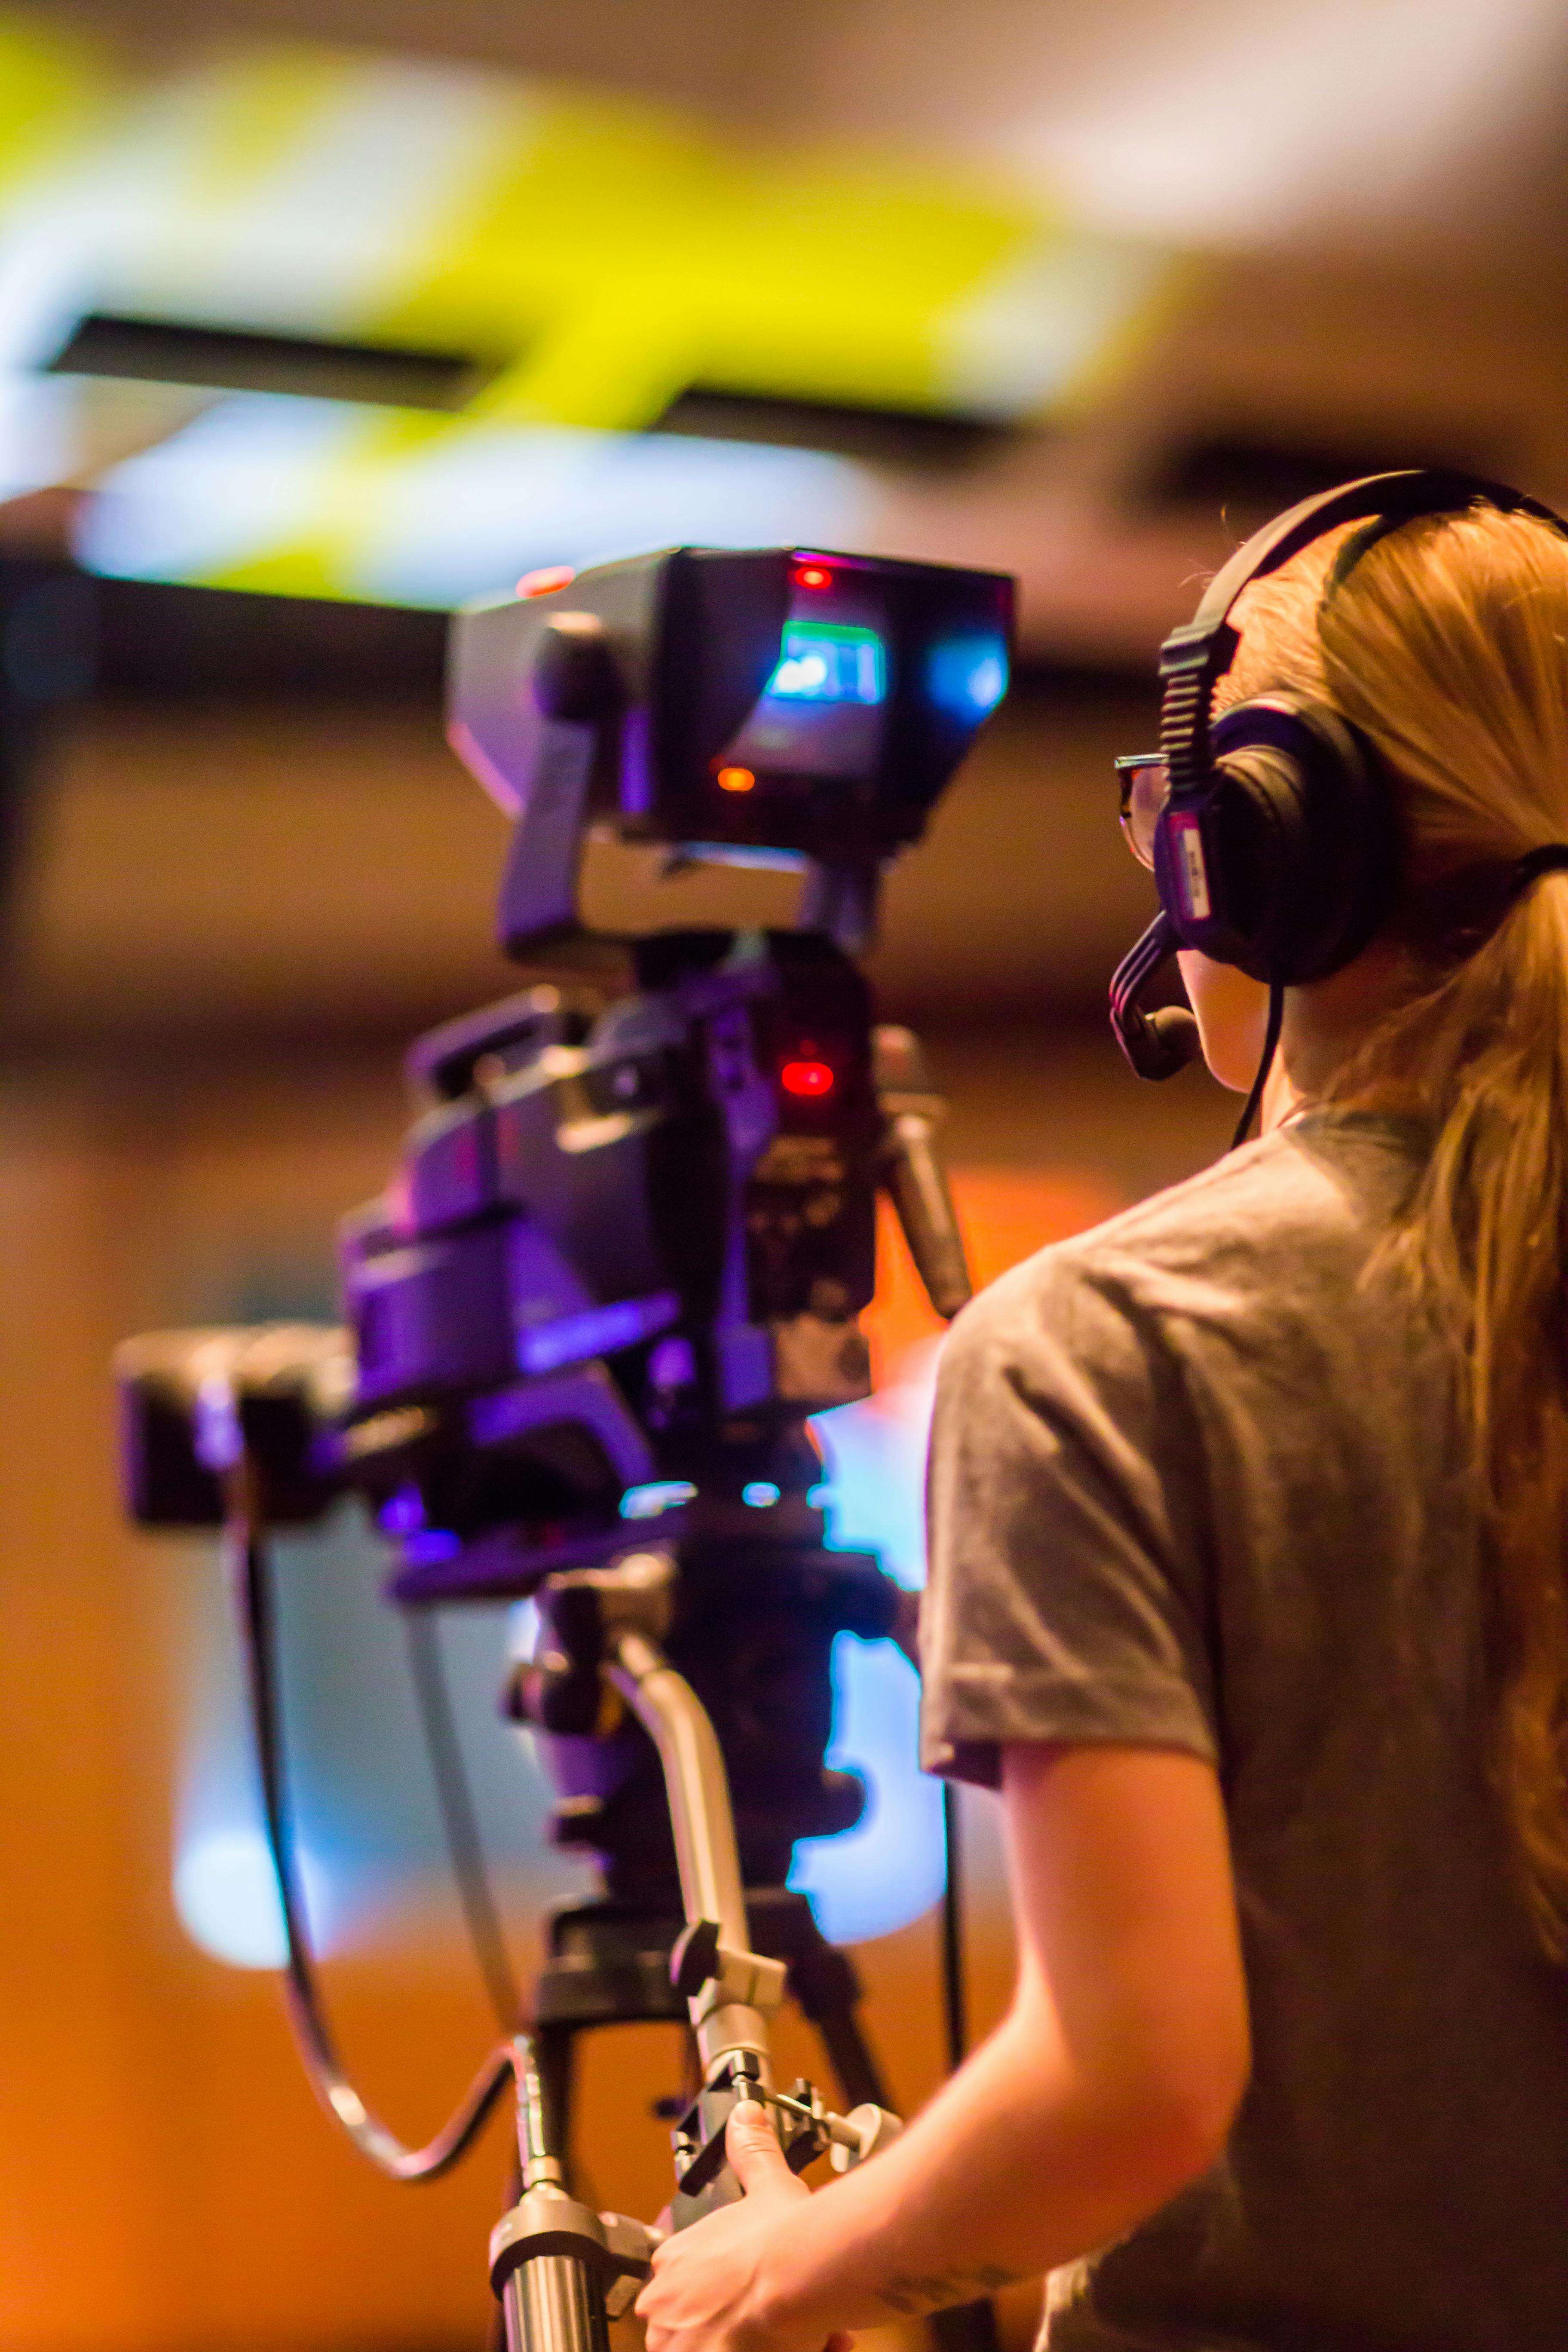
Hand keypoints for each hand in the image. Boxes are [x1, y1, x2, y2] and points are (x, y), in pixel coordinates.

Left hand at [635, 2102, 851, 2351]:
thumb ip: (752, 2153)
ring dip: (762, 2341)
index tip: (760, 2288)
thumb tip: (746, 2116)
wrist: (801, 2275)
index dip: (733, 2289)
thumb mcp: (768, 2187)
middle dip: (744, 2322)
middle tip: (783, 2313)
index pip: (692, 2287)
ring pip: (718, 2348)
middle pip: (703, 2324)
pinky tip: (813, 2344)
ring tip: (802, 2333)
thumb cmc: (783, 2238)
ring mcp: (678, 2347)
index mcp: (673, 2262)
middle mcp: (665, 2308)